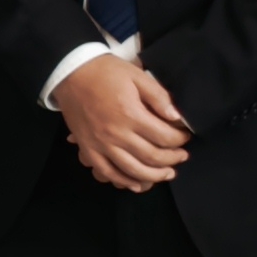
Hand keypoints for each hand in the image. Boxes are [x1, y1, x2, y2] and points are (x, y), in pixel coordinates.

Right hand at [54, 55, 191, 190]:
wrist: (70, 74)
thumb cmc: (105, 72)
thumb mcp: (136, 75)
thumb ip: (158, 96)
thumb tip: (177, 117)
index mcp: (130, 114)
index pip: (164, 136)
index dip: (180, 140)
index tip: (186, 137)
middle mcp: (117, 134)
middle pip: (152, 157)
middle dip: (172, 159)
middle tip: (182, 156)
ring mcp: (101, 145)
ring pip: (132, 170)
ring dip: (154, 176)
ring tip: (167, 173)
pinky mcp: (88, 149)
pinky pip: (107, 172)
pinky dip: (124, 182)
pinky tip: (137, 184)